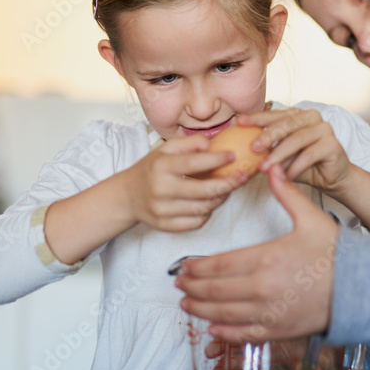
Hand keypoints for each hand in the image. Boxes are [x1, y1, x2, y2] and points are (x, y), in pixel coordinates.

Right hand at [123, 135, 247, 231]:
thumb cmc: (152, 169)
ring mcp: (162, 210)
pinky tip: (209, 202)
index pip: (194, 163)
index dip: (217, 160)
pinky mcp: (165, 226)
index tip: (233, 155)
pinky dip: (207, 212)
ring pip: (203, 208)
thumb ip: (190, 143)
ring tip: (227, 188)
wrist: (128, 196)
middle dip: (228, 184)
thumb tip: (213, 144)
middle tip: (242, 176)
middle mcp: (160, 189)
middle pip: (204, 191)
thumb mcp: (165, 149)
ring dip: (220, 198)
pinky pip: (196, 222)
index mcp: (161, 166)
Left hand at [175, 164, 339, 341]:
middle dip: (193, 288)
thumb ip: (287, 194)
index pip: (220, 265)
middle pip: (216, 290)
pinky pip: (244, 334)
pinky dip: (225, 332)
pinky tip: (213, 327)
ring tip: (187, 303)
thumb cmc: (337, 254)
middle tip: (179, 284)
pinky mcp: (279, 330)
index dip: (198, 268)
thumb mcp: (312, 218)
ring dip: (201, 309)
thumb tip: (272, 169)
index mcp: (267, 258)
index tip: (184, 267)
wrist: (361, 288)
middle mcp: (262, 288)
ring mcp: (269, 312)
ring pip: (224, 313)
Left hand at [238, 109, 351, 196]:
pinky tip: (285, 176)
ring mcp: (324, 129)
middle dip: (267, 136)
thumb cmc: (305, 165)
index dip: (256, 118)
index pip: (275, 114)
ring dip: (278, 154)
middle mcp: (312, 117)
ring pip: (297, 139)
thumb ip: (268, 149)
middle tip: (252, 148)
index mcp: (298, 115)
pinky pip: (309, 155)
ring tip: (264, 168)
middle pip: (286, 124)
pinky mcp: (333, 144)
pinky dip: (295, 167)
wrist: (332, 179)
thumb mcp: (282, 155)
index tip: (238, 123)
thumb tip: (241, 148)